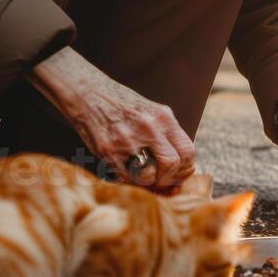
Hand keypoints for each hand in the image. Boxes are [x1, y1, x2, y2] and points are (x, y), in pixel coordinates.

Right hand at [30, 47, 194, 190]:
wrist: (90, 94)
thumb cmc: (123, 106)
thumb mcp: (152, 112)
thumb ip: (167, 136)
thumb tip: (180, 170)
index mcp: (163, 118)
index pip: (187, 151)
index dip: (185, 169)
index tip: (179, 174)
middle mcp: (148, 128)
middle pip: (171, 165)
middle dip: (168, 179)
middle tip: (161, 181)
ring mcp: (127, 140)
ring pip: (148, 176)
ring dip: (147, 182)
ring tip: (142, 175)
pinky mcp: (107, 151)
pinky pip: (124, 178)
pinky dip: (128, 180)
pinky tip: (125, 171)